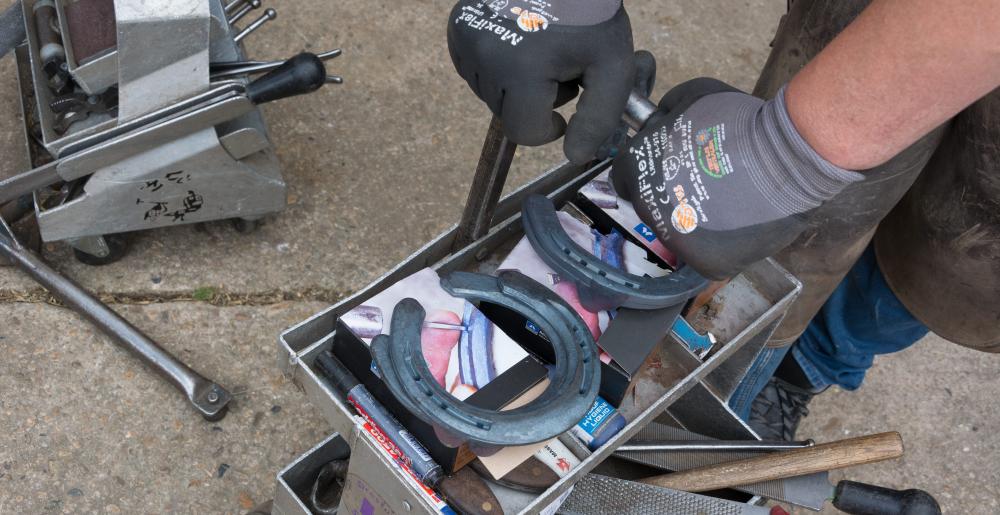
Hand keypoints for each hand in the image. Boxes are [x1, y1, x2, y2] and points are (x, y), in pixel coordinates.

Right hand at [448, 0, 634, 163]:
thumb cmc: (591, 12)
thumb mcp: (611, 65)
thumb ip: (598, 117)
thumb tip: (575, 157)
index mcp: (521, 71)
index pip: (524, 132)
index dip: (550, 126)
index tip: (569, 99)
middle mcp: (485, 58)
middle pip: (507, 113)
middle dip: (537, 100)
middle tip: (561, 65)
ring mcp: (467, 39)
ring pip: (490, 92)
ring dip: (517, 84)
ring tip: (542, 50)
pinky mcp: (458, 26)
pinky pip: (474, 69)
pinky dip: (497, 66)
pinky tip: (520, 41)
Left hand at [611, 79, 863, 278]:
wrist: (786, 156)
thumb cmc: (739, 121)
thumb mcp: (692, 95)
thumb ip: (665, 111)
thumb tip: (657, 122)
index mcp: (636, 170)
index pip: (625, 176)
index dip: (648, 168)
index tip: (670, 165)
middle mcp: (649, 209)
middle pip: (651, 204)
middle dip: (671, 192)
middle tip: (703, 180)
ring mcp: (676, 240)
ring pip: (678, 231)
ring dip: (694, 219)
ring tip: (726, 200)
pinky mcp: (707, 262)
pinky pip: (707, 252)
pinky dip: (720, 240)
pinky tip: (738, 222)